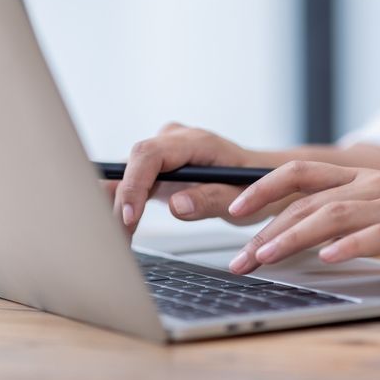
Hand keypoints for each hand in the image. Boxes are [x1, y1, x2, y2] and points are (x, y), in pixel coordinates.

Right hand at [109, 123, 285, 231]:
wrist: (263, 179)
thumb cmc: (257, 186)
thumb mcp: (242, 198)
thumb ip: (211, 200)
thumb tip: (176, 206)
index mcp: (196, 142)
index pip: (150, 154)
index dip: (134, 184)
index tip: (129, 216)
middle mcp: (175, 140)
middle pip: (132, 164)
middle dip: (120, 201)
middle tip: (119, 238)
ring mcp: (164, 152)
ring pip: (126, 173)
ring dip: (117, 205)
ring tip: (118, 239)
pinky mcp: (158, 167)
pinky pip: (131, 181)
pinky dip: (123, 204)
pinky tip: (120, 229)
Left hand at [225, 161, 379, 273]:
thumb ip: (347, 213)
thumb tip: (299, 234)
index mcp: (361, 179)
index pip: (298, 175)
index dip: (261, 188)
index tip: (231, 210)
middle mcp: (372, 186)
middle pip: (307, 200)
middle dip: (266, 228)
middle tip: (240, 257)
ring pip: (333, 215)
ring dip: (294, 236)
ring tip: (266, 257)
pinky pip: (378, 236)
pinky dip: (349, 246)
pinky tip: (328, 258)